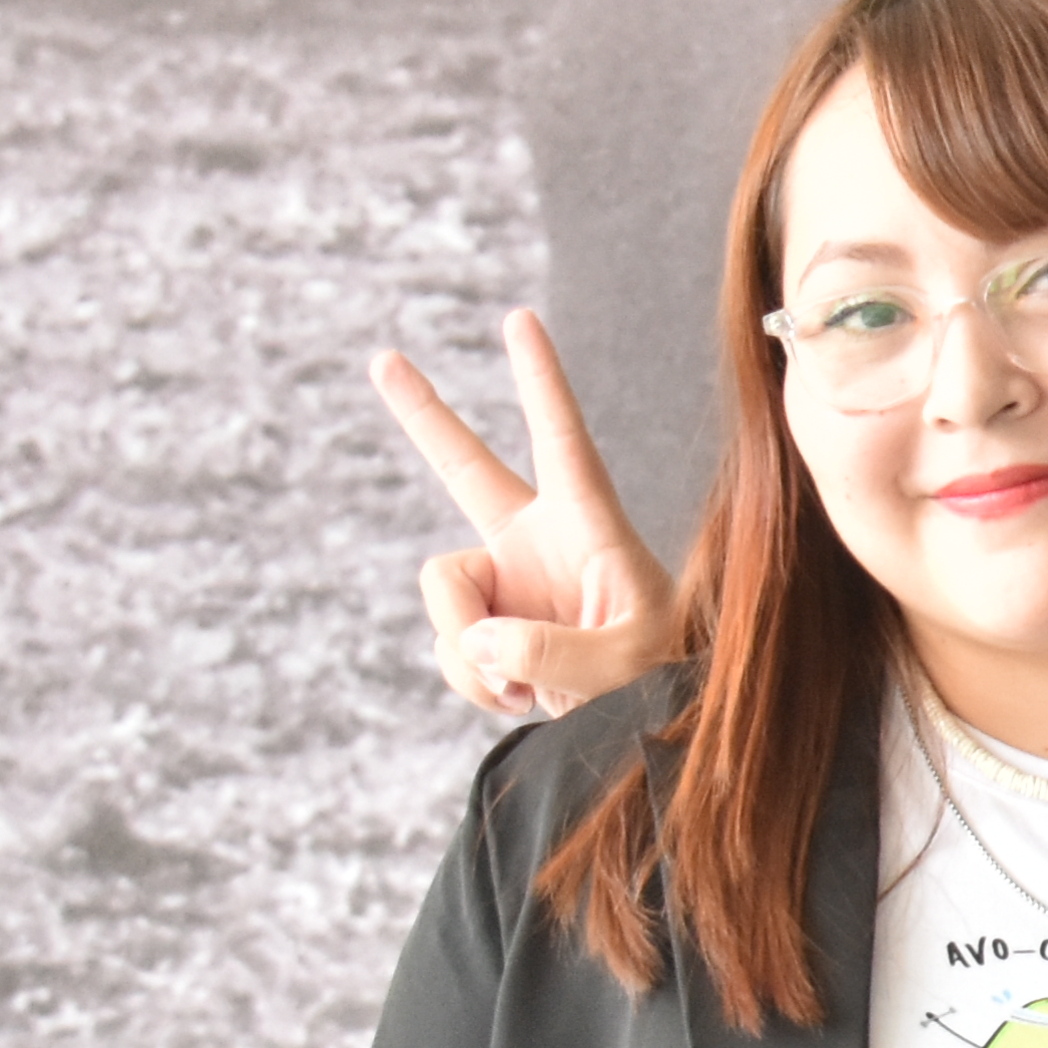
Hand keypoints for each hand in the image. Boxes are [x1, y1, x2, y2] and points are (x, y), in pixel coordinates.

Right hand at [379, 313, 686, 718]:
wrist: (647, 727)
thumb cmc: (664, 680)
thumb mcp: (625, 664)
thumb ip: (550, 649)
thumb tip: (479, 642)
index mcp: (588, 525)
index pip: (562, 439)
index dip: (540, 381)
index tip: (520, 320)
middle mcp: (537, 542)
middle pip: (465, 466)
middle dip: (422, 413)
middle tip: (382, 358)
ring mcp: (506, 583)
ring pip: (443, 597)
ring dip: (470, 653)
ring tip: (527, 688)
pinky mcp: (486, 629)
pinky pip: (450, 650)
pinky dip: (473, 684)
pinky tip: (518, 699)